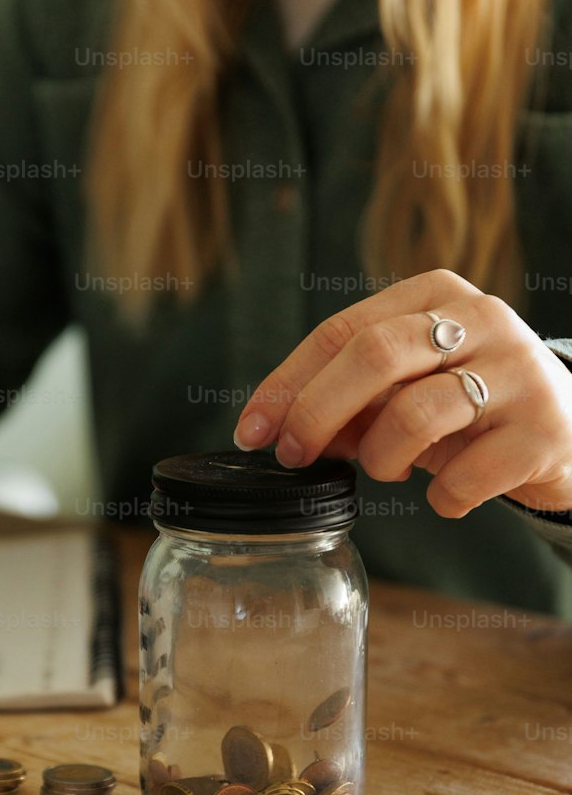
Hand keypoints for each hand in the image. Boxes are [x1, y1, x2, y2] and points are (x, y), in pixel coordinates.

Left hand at [233, 270, 571, 516]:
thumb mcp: (410, 390)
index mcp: (436, 296)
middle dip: (317, 413)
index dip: (287, 384)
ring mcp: (518, 372)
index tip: (252, 430)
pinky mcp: (543, 431)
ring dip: (381, 457)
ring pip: (415, 414)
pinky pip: (464, 476)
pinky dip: (441, 498)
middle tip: (294, 455)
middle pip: (374, 355)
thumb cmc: (474, 408)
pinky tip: (446, 496)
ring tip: (388, 469)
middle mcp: (482, 319)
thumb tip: (278, 431)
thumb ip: (350, 402)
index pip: (342, 331)